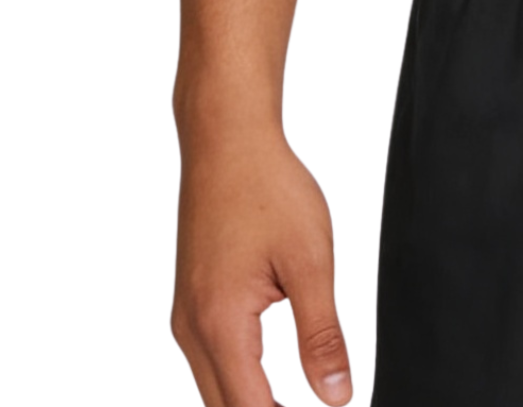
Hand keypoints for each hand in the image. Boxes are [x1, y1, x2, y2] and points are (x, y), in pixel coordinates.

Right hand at [172, 123, 351, 406]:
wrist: (226, 142)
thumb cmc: (268, 190)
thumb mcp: (310, 260)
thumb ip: (322, 334)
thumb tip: (337, 396)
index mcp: (221, 325)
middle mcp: (192, 330)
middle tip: (318, 405)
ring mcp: (186, 318)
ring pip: (214, 391)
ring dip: (251, 404)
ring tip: (295, 401)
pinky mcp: (191, 304)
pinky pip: (210, 364)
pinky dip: (239, 381)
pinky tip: (269, 384)